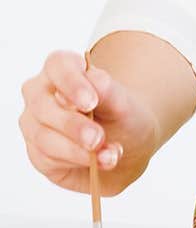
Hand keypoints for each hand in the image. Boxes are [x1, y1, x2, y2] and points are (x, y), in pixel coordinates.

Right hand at [19, 50, 160, 196]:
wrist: (128, 146)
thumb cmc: (122, 115)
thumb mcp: (124, 102)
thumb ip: (105, 90)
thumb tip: (83, 85)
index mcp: (63, 69)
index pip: (57, 65)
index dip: (71, 83)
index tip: (91, 102)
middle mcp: (41, 94)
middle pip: (42, 105)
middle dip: (72, 125)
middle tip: (98, 138)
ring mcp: (35, 124)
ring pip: (43, 137)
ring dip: (78, 150)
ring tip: (110, 155)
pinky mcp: (37, 153)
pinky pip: (47, 159)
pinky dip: (77, 162)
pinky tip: (101, 162)